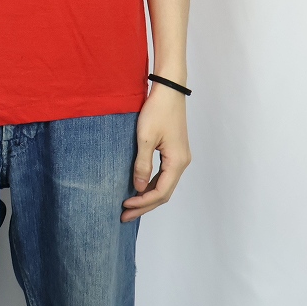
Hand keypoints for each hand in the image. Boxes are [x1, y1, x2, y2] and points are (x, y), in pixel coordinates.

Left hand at [121, 84, 191, 221]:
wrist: (169, 90)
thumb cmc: (157, 110)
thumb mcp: (145, 138)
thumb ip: (142, 165)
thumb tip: (137, 188)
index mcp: (177, 162)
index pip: (160, 192)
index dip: (142, 202)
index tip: (124, 206)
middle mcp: (182, 162)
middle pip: (164, 192)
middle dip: (144, 205)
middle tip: (124, 215)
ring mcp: (179, 157)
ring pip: (164, 184)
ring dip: (147, 195)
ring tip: (130, 206)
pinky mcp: (174, 151)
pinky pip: (164, 174)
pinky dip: (151, 184)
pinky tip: (139, 187)